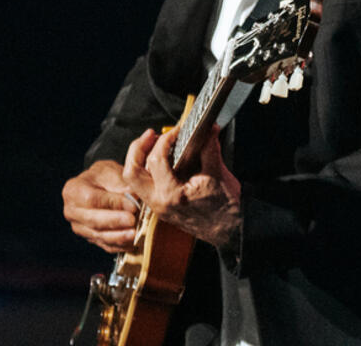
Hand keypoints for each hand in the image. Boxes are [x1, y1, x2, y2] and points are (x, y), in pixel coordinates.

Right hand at [62, 158, 139, 252]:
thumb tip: (133, 197)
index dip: (113, 203)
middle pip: (92, 220)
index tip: (132, 206)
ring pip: (97, 235)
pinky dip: (117, 245)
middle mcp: (72, 212)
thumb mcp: (111, 170)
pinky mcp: (89, 238)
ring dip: (117, 236)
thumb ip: (120, 182)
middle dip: (115, 222)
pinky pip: (102, 244)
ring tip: (134, 234)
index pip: (92, 199)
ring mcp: (79, 227)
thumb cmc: (105, 176)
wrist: (99, 186)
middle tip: (133, 221)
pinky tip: (130, 243)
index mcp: (73, 190)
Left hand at [122, 124, 241, 248]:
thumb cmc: (225, 207)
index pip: (156, 160)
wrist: (229, 230)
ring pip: (135, 181)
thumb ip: (209, 148)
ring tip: (155, 144)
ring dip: (141, 160)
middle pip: (131, 173)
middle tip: (150, 135)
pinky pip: (146, 186)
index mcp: (171, 194)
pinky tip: (164, 159)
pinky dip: (149, 169)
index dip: (165, 140)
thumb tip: (209, 129)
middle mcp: (158, 202)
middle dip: (137, 150)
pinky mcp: (161, 206)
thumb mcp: (218, 173)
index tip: (178, 130)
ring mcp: (157, 206)